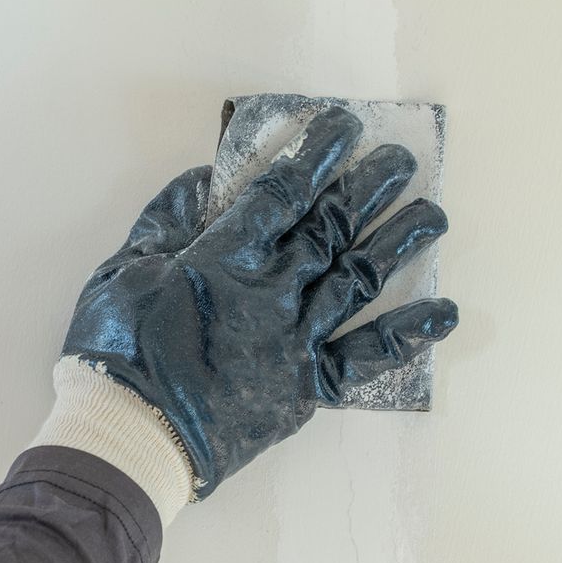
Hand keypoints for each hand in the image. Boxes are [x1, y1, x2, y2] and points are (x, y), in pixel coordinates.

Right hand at [58, 106, 457, 501]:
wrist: (132, 436)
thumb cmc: (117, 351)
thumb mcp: (123, 270)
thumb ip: (166, 222)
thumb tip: (206, 182)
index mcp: (224, 255)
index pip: (283, 189)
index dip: (317, 152)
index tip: (343, 126)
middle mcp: (273, 289)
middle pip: (333, 224)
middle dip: (370, 186)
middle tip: (401, 160)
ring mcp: (296, 338)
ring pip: (359, 278)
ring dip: (398, 242)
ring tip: (432, 215)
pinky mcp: (305, 386)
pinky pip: (365, 357)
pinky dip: (406, 335)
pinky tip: (444, 313)